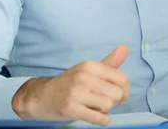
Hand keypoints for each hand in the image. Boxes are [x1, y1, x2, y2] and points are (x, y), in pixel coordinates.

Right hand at [12, 44, 129, 124]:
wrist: (41, 96)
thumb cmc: (70, 83)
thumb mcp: (89, 70)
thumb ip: (110, 62)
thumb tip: (126, 47)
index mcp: (90, 66)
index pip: (122, 79)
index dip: (125, 90)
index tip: (120, 95)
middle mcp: (83, 77)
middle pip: (117, 94)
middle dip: (114, 101)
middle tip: (105, 101)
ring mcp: (76, 93)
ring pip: (108, 105)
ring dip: (105, 110)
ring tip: (96, 107)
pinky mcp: (71, 108)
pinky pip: (99, 118)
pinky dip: (102, 120)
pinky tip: (96, 115)